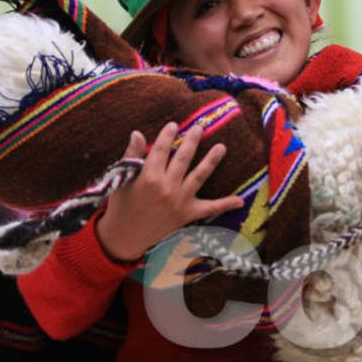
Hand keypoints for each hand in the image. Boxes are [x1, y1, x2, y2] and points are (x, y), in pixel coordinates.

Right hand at [97, 122, 243, 260]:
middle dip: (191, 140)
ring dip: (211, 160)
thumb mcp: (122, 179)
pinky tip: (240, 201)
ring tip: (221, 147)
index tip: (174, 124)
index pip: (161, 150)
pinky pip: (209, 208)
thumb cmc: (121, 206)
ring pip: (199, 175)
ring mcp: (179, 201)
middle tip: (199, 127)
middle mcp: (167, 187)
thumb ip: (131, 155)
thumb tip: (137, 133)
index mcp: (149, 177)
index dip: (168, 135)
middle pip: (183, 158)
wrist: (125, 237)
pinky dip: (225, 204)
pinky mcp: (187, 214)